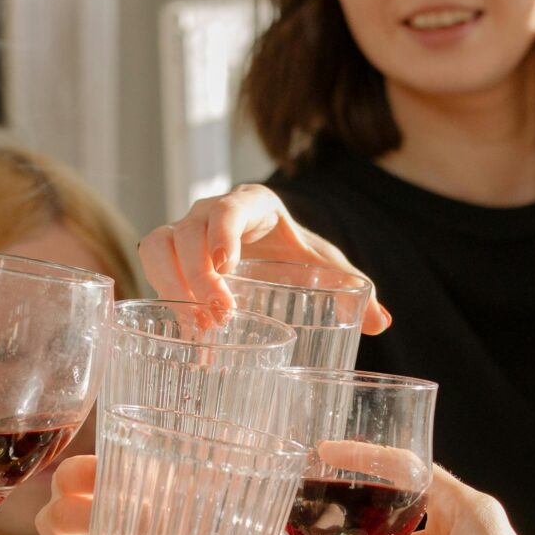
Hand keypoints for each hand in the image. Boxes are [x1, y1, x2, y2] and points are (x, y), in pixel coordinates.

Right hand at [137, 184, 392, 331]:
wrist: (273, 255)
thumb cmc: (298, 256)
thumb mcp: (325, 268)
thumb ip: (353, 290)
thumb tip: (382, 322)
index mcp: (253, 204)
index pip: (229, 210)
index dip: (222, 235)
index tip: (227, 269)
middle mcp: (212, 210)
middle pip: (189, 232)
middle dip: (199, 276)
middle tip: (222, 317)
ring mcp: (186, 229)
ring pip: (160, 245)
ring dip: (174, 286)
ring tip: (201, 328)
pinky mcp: (169, 252)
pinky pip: (152, 263)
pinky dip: (163, 294)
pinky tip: (189, 330)